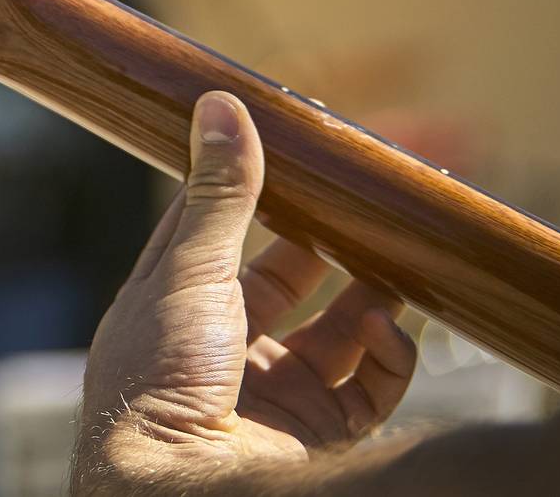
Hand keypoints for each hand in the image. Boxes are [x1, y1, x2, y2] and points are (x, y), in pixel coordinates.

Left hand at [75, 92, 416, 492]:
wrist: (178, 490)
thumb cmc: (159, 377)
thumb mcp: (187, 271)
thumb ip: (219, 194)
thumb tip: (222, 103)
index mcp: (175, 301)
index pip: (218, 227)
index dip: (255, 186)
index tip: (300, 148)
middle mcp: (223, 345)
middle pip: (288, 277)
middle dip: (329, 240)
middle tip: (370, 200)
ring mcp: (273, 391)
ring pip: (339, 330)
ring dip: (373, 293)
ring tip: (400, 255)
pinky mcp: (317, 431)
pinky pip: (372, 386)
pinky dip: (390, 355)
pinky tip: (388, 327)